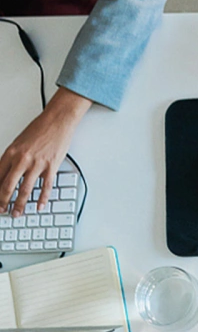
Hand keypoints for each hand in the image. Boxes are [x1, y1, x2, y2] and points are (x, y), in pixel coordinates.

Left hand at [0, 88, 90, 215]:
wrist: (59, 118)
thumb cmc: (41, 127)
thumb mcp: (19, 141)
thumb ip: (13, 158)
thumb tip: (7, 174)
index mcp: (11, 153)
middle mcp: (22, 159)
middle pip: (7, 187)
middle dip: (3, 202)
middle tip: (2, 210)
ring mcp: (37, 163)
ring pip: (25, 190)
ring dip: (19, 205)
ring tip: (17, 213)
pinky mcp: (51, 165)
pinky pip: (45, 186)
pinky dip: (42, 198)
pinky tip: (40, 205)